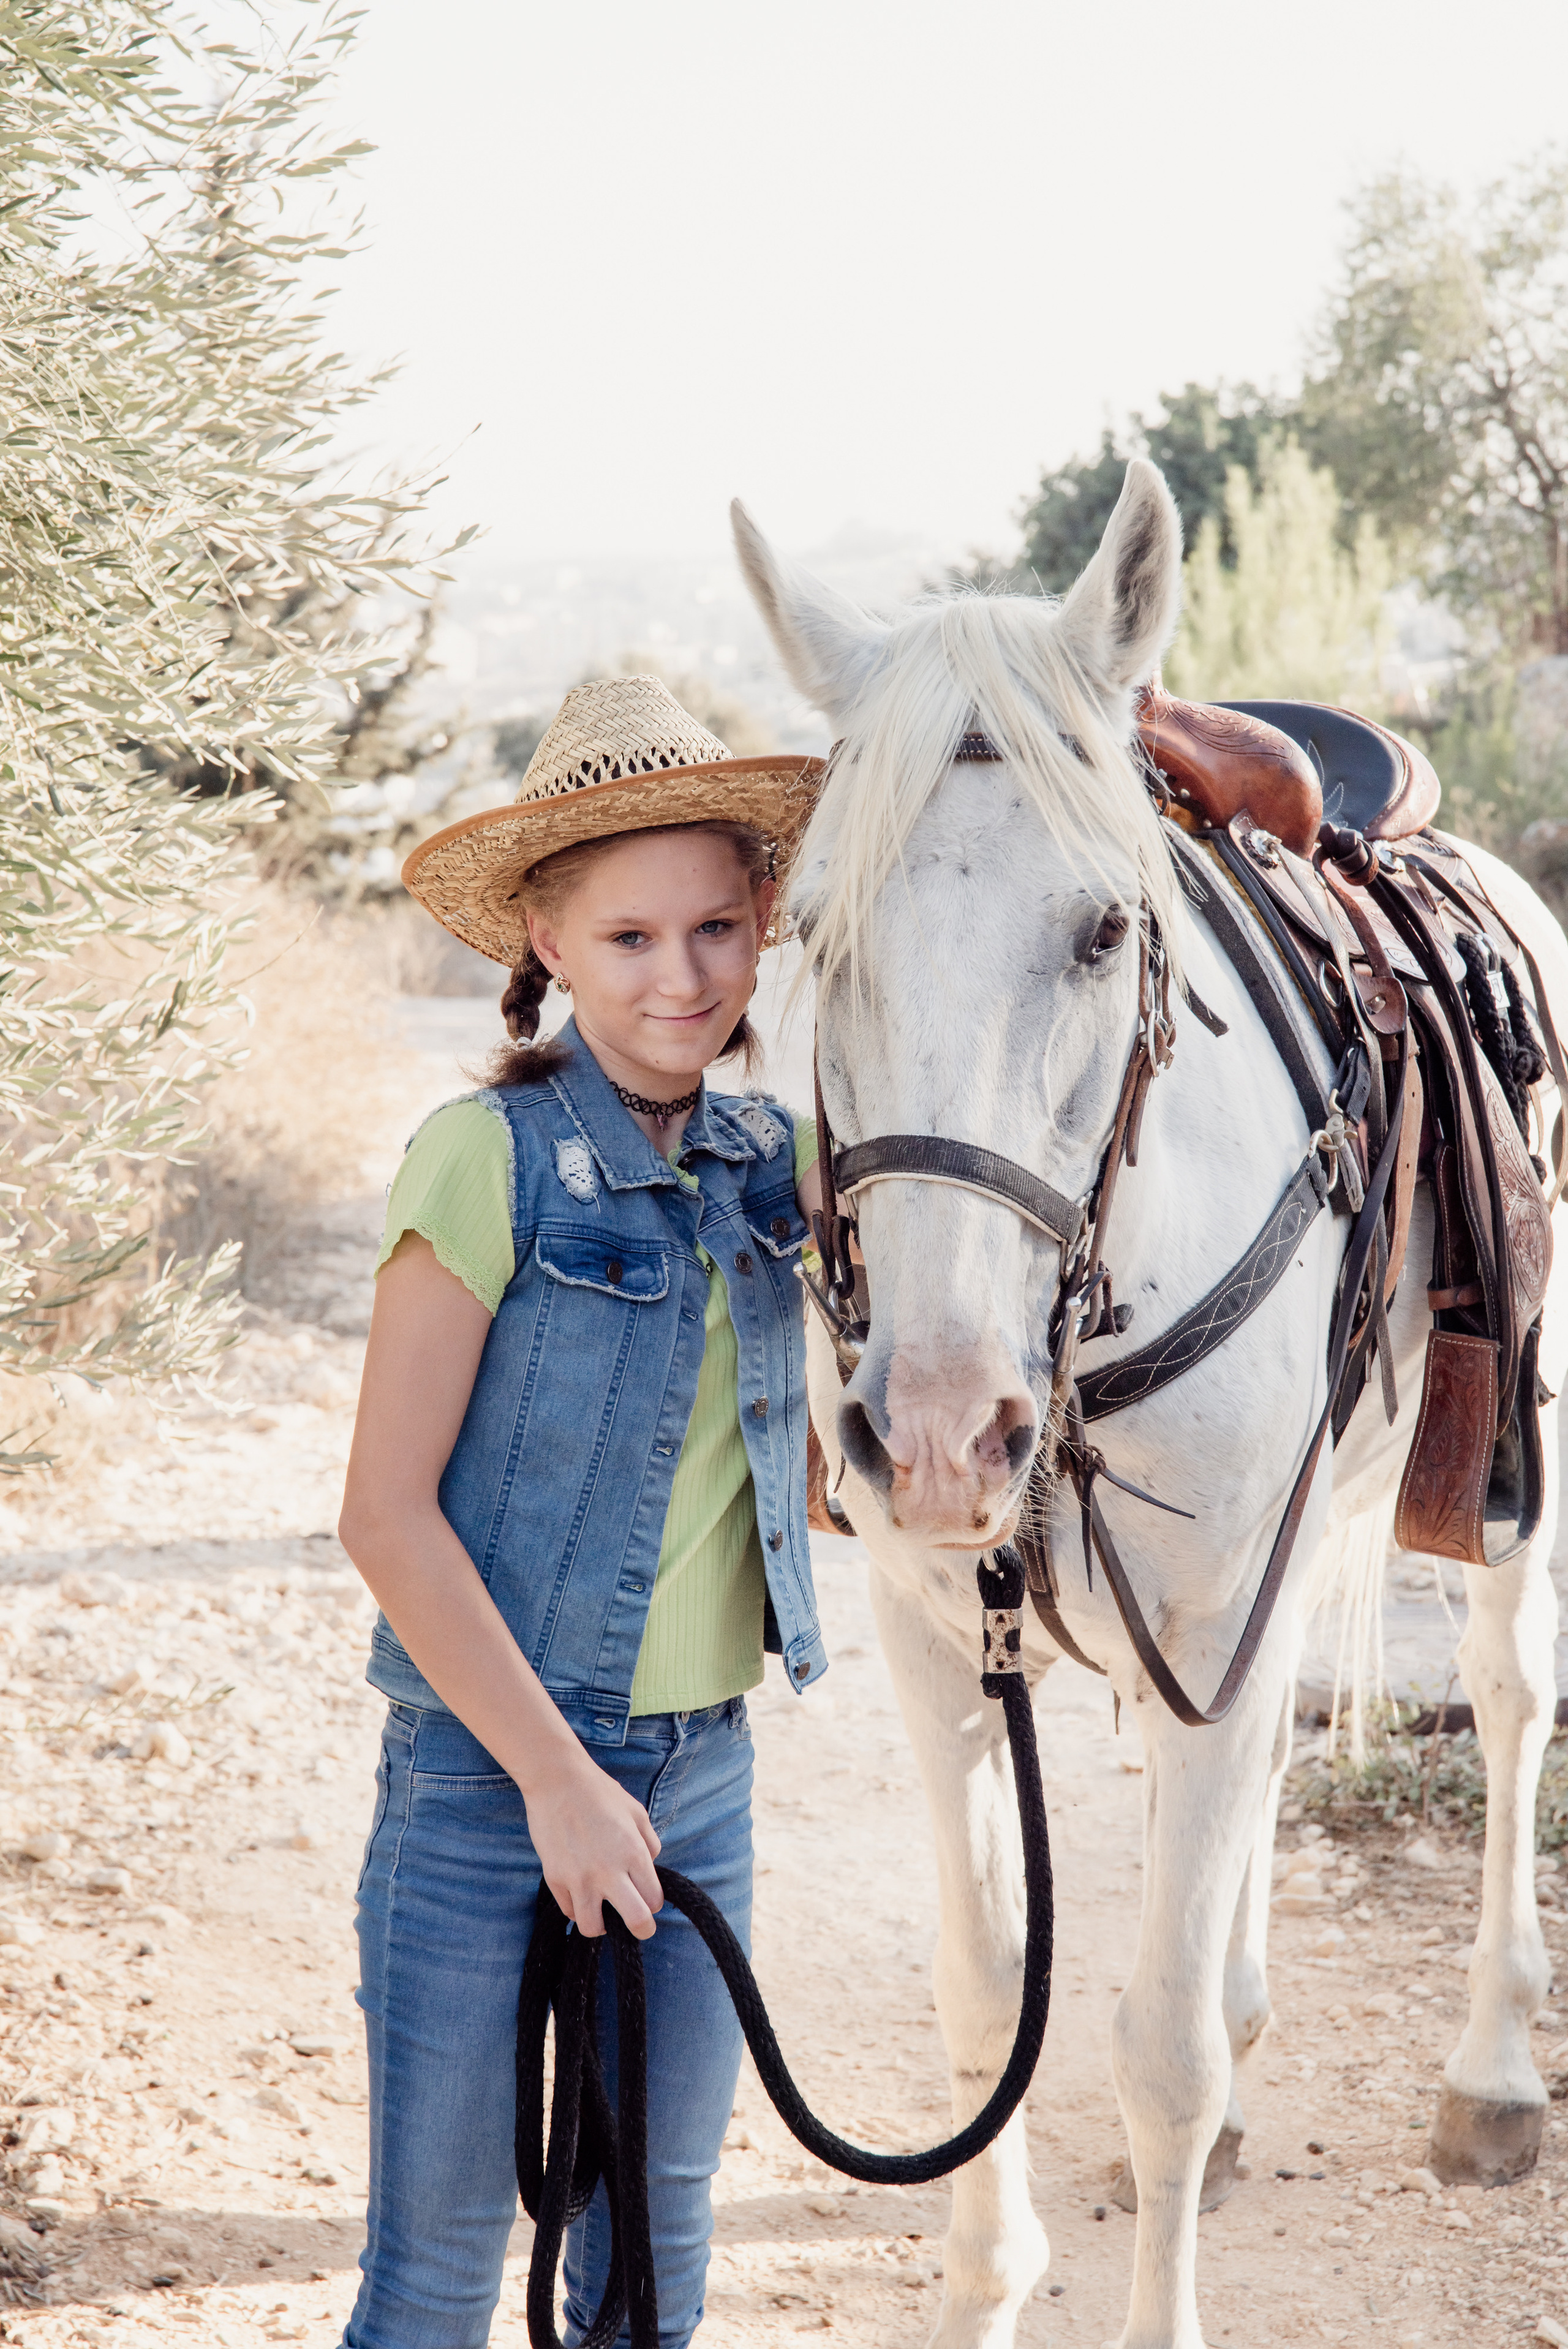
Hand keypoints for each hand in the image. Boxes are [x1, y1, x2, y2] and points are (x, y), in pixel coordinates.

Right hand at [523, 1751, 663, 1939]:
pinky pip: (569, 1911)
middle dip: (642, 1929)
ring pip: (594, 1928)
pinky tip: (580, 1892)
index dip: (653, 1903)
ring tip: (601, 1910)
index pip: (654, 1901)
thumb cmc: (600, 1793)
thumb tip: (651, 1868)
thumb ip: (649, 1843)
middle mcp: (609, 1871)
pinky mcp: (555, 1879)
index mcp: (634, 1854)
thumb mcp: (637, 1812)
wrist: (557, 1780)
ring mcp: (579, 1878)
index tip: (646, 1897)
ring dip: (601, 1924)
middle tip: (636, 1923)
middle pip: (637, 1922)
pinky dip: (577, 1908)